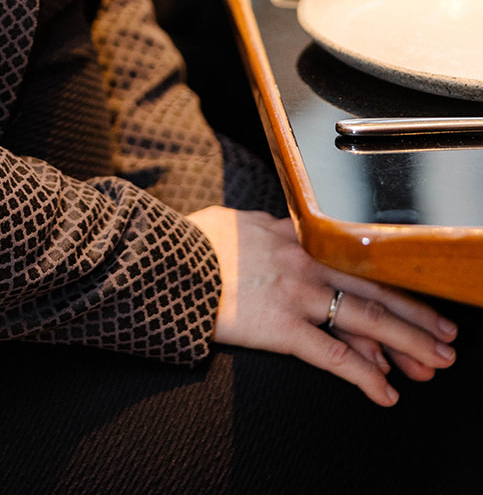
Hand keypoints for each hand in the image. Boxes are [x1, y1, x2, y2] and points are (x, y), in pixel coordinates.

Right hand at [187, 207, 457, 406]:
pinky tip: (385, 392)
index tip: (417, 304)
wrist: (165, 258)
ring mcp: (296, 294)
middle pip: (375, 289)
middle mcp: (305, 262)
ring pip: (367, 320)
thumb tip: (276, 227)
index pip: (358, 260)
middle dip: (417, 316)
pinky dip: (365, 375)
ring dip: (407, 345)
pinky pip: (333, 355)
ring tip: (433, 365)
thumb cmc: (192, 241)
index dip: (392, 284)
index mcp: (295, 234)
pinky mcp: (282, 327)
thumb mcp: (236, 221)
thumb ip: (265, 226)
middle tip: (447, 338)